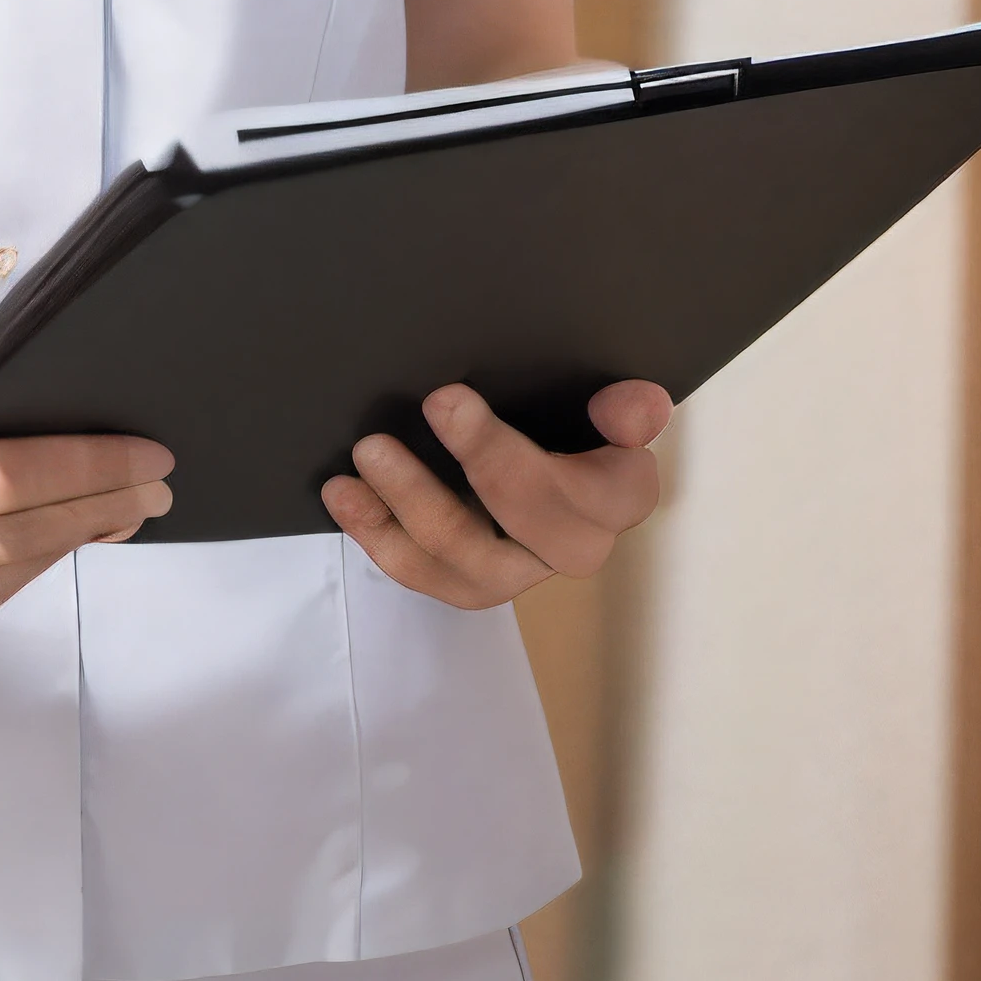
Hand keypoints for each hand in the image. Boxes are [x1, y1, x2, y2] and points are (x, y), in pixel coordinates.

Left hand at [321, 381, 669, 609]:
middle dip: (485, 463)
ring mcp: (515, 572)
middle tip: (437, 403)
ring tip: (368, 453)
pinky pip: (423, 572)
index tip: (474, 397)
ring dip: (413, 507)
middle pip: (535, 523)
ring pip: (468, 561)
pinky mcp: (466, 582)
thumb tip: (635, 406)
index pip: (608, 486)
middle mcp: (572, 547)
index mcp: (617, 498)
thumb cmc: (571, 428)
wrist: (535, 465)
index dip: (557, 448)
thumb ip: (622, 413)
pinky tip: (345, 494)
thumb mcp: (600, 412)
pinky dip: (379, 534)